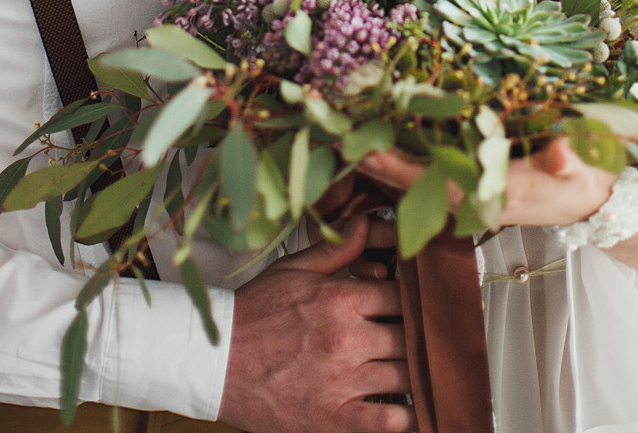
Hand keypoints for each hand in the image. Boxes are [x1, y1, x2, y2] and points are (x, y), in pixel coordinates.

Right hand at [219, 213, 415, 432]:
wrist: (215, 360)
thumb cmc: (254, 313)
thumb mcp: (293, 270)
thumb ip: (337, 250)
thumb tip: (367, 224)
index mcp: (340, 300)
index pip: (400, 295)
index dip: (412, 298)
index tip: (415, 303)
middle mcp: (347, 339)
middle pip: (408, 335)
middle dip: (416, 335)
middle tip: (422, 336)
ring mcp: (343, 381)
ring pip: (405, 375)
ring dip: (415, 372)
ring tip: (420, 368)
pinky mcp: (334, 418)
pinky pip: (387, 420)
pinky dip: (407, 417)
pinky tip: (414, 410)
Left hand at [359, 139, 637, 269]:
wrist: (594, 203)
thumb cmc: (588, 179)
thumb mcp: (588, 166)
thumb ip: (572, 159)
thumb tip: (559, 154)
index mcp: (495, 194)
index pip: (438, 182)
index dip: (400, 166)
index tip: (365, 148)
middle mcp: (473, 197)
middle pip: (413, 182)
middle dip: (373, 158)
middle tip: (332, 130)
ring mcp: (469, 191)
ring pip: (414, 176)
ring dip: (378, 154)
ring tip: (340, 129)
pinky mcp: (469, 181)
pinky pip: (426, 168)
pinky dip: (398, 152)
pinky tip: (376, 134)